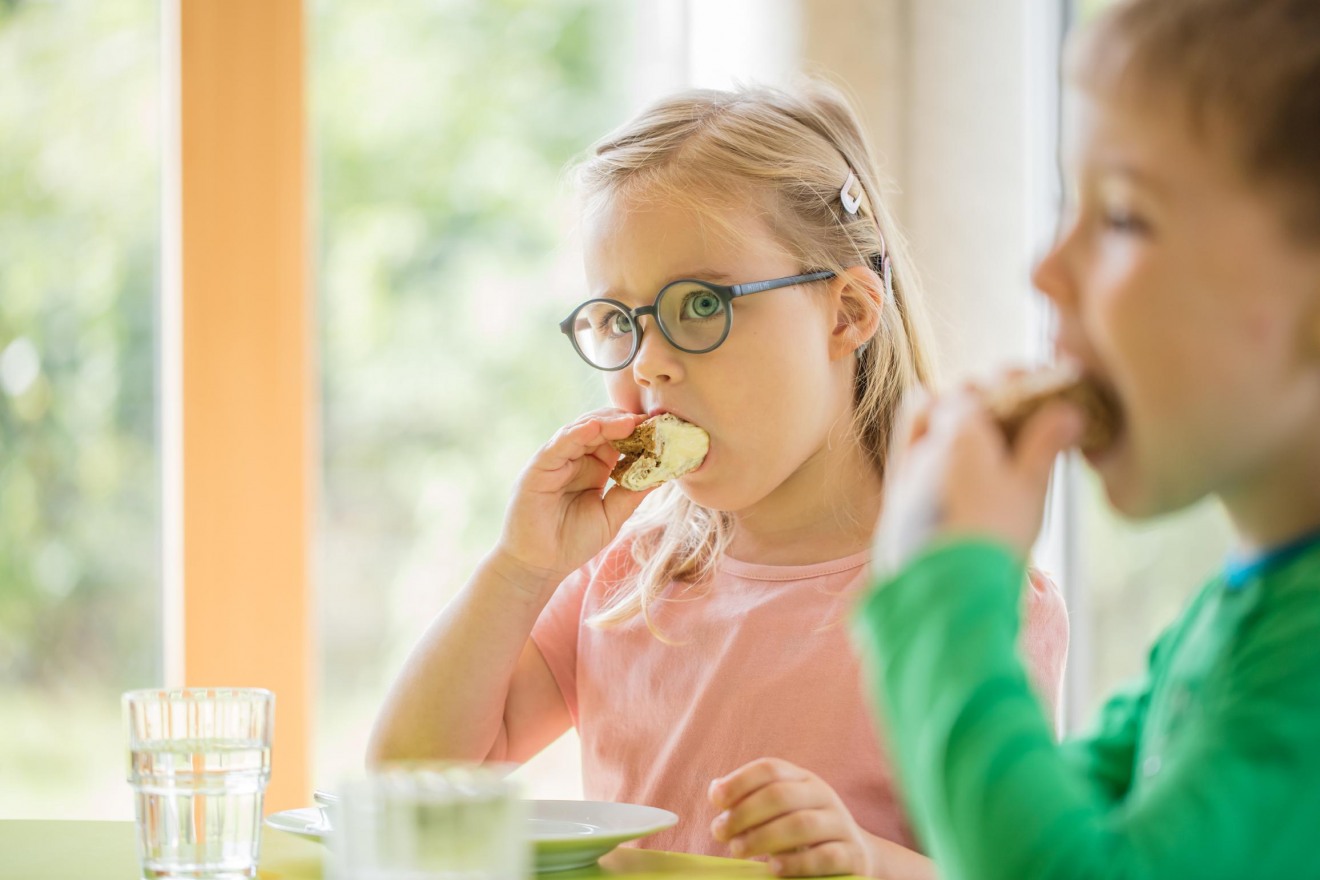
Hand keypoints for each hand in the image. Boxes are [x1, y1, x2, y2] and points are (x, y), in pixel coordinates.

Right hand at [493, 408, 652, 593]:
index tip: (659, 427)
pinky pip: (558, 444)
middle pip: (600, 428)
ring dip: (605, 423)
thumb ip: (632, 493)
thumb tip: (662, 475)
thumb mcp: (611, 516)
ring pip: (580, 430)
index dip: (636, 433)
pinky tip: (594, 427)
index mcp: (594, 467)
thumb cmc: (572, 541)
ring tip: (629, 421)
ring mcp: (556, 460)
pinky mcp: (539, 466)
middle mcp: (575, 458)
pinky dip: (576, 433)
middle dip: (624, 422)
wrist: (539, 565)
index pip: (615, 440)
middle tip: (647, 420)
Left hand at [709, 758, 871, 876]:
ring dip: (763, 838)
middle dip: (744, 813)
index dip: (740, 781)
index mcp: (803, 779)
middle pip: (781, 795)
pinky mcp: (852, 855)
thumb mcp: (779, 810)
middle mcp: (823, 795)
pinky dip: (796, 863)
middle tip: (720, 833)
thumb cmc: (801, 833)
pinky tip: (774, 868)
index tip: (716, 800)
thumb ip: (749, 800)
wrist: (854, 855)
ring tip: (738, 850)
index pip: (770, 769)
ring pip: (801, 825)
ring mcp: (840, 824)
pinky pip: (825, 856)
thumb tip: (716, 789)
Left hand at [874, 382, 1083, 569]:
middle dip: (987, 394)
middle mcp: (929, 438)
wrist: (947, 587)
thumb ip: (1045, 443)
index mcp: (963, 429)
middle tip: (1016, 406)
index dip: (1014, 382)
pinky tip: (942, 438)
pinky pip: (908, 441)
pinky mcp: (897, 487)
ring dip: (954, 409)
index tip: (1037, 386)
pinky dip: (925, 429)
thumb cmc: (995, 535)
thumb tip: (1069, 410)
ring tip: (984, 424)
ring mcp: (908, 461)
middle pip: (957, 396)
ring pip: (928, 414)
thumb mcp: (1030, 487)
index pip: (988, 386)